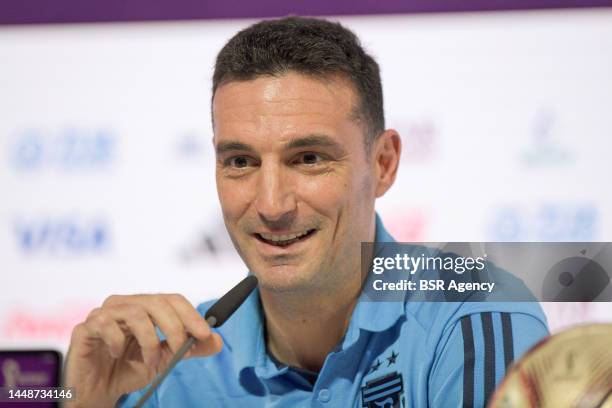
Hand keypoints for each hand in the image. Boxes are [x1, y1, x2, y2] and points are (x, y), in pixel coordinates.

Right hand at [64, 294, 222, 406]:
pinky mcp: (85, 328)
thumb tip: (217, 341)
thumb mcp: (165, 360)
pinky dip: (118, 341)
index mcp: (144, 307)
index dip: (190, 314)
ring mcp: (103, 314)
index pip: (171, 299)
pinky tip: (117, 354)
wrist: (96, 392)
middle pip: (156, 302)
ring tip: (151, 362)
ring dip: (150, 340)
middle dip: (175, 326)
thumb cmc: (128, 370)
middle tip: (182, 349)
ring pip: (135, 312)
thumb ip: (189, 349)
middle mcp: (124, 305)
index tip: (205, 333)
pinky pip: (105, 324)